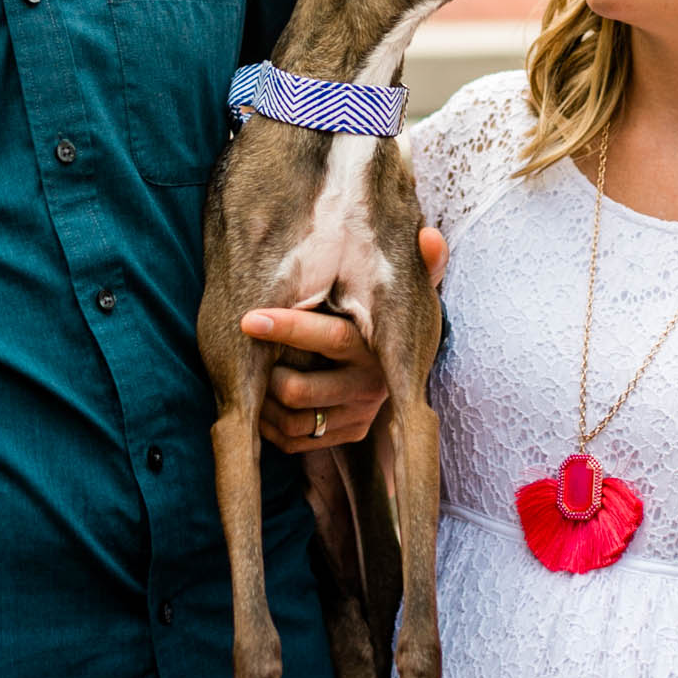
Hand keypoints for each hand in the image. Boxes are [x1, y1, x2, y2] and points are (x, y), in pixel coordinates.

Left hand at [242, 228, 446, 452]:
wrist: (403, 361)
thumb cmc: (389, 315)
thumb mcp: (402, 289)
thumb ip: (419, 263)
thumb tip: (429, 236)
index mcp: (374, 346)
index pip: (330, 338)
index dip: (287, 328)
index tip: (248, 319)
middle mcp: (368, 385)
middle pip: (299, 390)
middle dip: (266, 375)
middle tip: (248, 354)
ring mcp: (357, 414)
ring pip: (293, 420)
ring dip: (263, 404)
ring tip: (252, 379)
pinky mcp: (348, 433)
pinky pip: (297, 441)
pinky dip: (272, 427)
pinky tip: (266, 405)